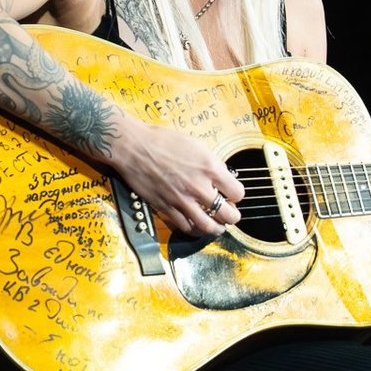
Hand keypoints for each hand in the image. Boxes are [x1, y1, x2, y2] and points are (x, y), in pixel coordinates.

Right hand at [106, 117, 243, 235]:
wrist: (133, 147)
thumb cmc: (162, 141)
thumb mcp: (196, 144)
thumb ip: (211, 163)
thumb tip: (221, 176)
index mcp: (209, 167)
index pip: (237, 192)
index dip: (237, 195)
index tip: (233, 194)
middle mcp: (198, 186)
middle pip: (228, 214)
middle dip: (233, 216)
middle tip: (231, 214)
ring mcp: (182, 200)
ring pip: (208, 226)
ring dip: (217, 229)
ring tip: (219, 227)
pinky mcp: (166, 207)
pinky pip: (186, 227)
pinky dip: (195, 230)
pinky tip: (197, 226)